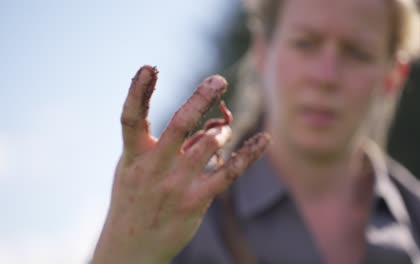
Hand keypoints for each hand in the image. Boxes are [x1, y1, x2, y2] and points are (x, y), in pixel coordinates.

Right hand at [91, 66, 269, 263]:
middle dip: (199, 99)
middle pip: (178, 126)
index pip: (131, 118)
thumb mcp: (135, 170)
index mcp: (133, 156)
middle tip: (219, 80)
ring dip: (221, 133)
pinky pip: (228, 173)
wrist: (130, 249)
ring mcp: (175, 185)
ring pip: (208, 146)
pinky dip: (249, 154)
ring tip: (221, 131)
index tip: (149, 66)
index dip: (137, 91)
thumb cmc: (134, 200)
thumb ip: (165, 145)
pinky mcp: (195, 201)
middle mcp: (154, 168)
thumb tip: (209, 125)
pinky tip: (264, 140)